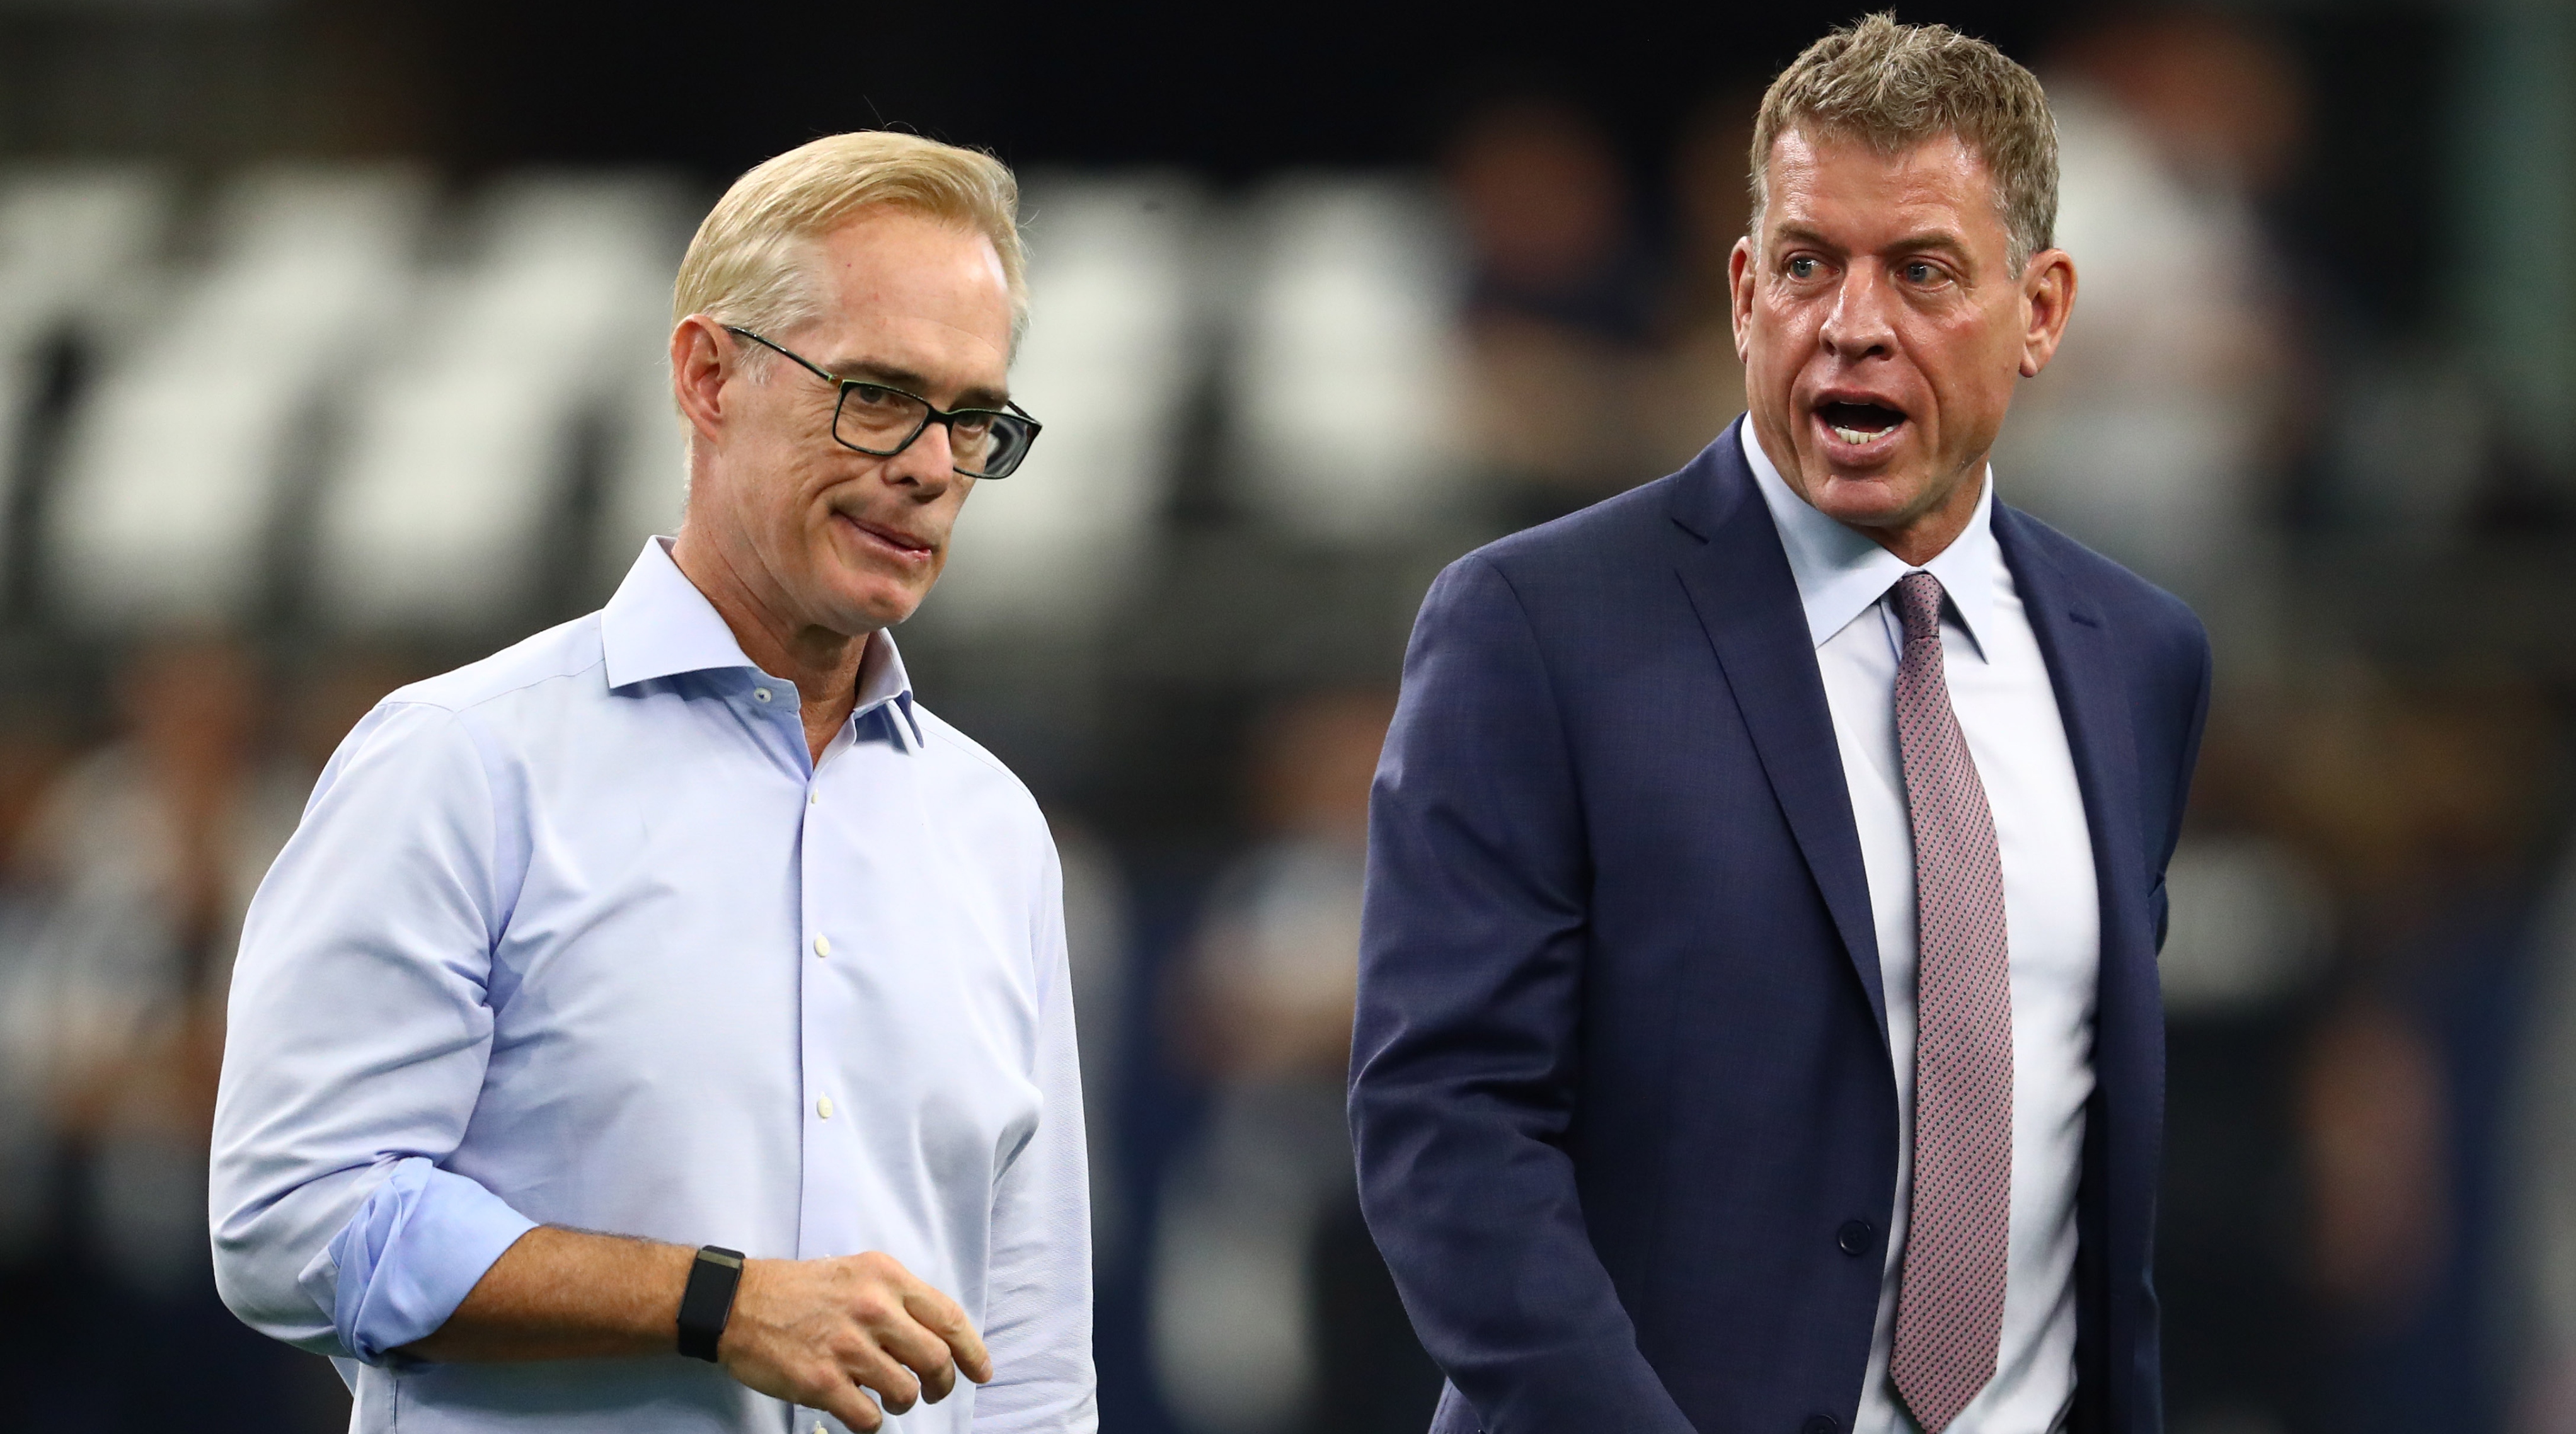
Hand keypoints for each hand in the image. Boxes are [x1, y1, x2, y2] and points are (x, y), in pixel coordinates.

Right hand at [717, 1251, 993, 1430]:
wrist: (737, 1304)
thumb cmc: (800, 1291)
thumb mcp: (857, 1273)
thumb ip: (896, 1298)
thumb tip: (937, 1336)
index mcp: (886, 1277)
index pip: (950, 1318)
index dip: (973, 1351)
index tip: (981, 1371)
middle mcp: (873, 1308)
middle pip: (936, 1360)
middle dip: (942, 1384)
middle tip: (934, 1392)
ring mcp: (848, 1347)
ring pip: (906, 1392)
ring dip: (903, 1403)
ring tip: (889, 1398)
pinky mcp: (822, 1382)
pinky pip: (869, 1417)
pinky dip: (872, 1420)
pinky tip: (860, 1410)